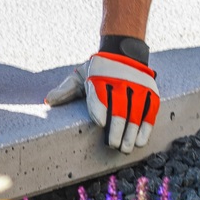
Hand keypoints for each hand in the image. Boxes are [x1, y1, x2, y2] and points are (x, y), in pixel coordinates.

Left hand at [45, 51, 159, 152]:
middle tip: (113, 145)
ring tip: (126, 148)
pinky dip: (146, 126)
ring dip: (132, 131)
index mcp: (99, 77)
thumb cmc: (98, 70)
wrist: (124, 52)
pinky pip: (150, 110)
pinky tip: (140, 141)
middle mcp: (120, 81)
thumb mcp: (80, 76)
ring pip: (136, 111)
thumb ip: (66, 90)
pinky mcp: (149, 91)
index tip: (100, 123)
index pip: (100, 94)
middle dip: (118, 127)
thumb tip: (49, 101)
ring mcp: (137, 86)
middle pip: (120, 106)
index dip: (100, 108)